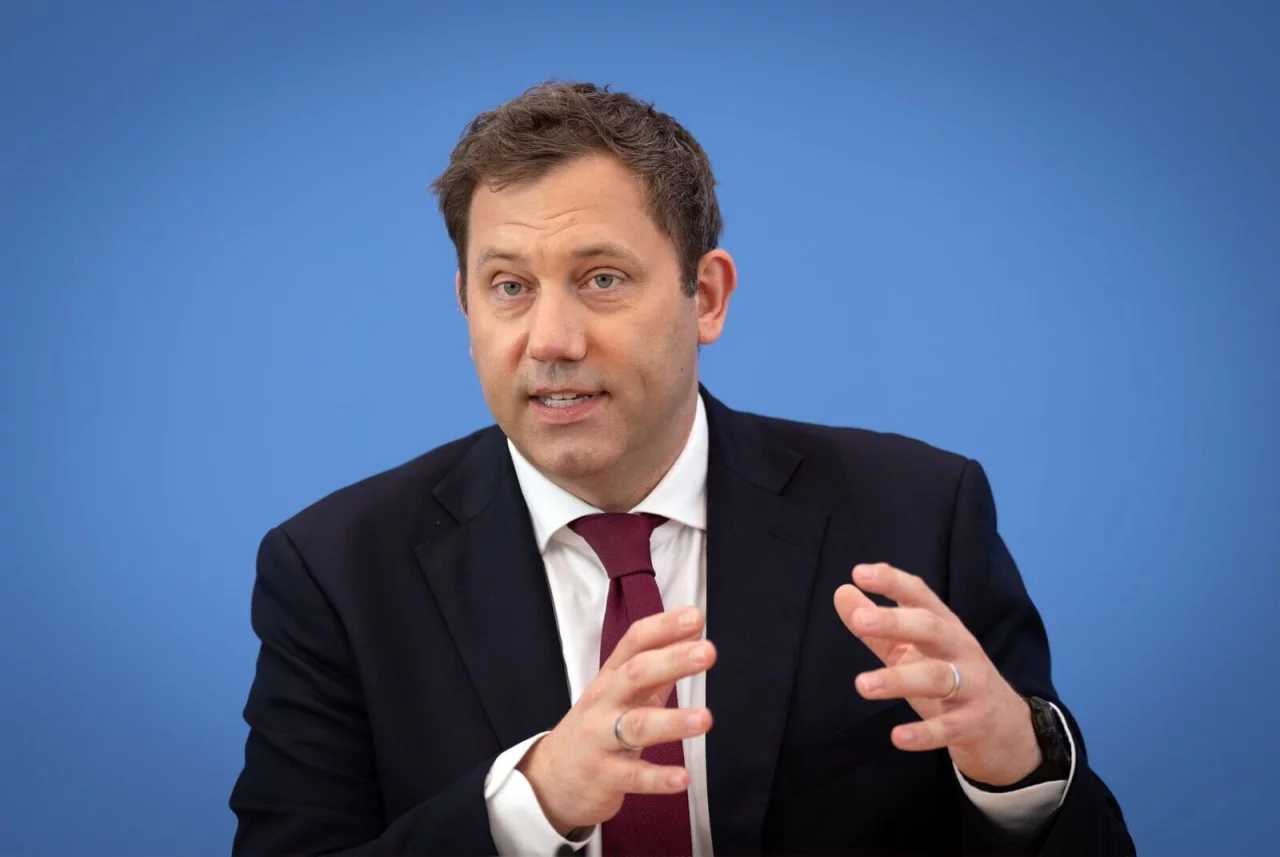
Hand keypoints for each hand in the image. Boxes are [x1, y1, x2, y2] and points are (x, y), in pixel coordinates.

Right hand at [517, 606, 715, 835]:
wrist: (552, 778)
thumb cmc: (599, 726)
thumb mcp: (624, 692)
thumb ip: (658, 666)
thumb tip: (694, 634)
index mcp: (612, 676)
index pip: (635, 643)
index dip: (664, 627)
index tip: (695, 616)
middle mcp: (604, 702)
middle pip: (635, 675)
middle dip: (672, 661)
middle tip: (708, 652)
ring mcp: (600, 739)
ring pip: (636, 726)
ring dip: (672, 721)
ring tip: (705, 719)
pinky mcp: (604, 776)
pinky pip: (633, 776)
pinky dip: (658, 778)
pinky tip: (683, 778)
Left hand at [833, 563, 1041, 786]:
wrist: (1007, 729)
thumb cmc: (950, 679)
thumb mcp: (912, 650)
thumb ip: (877, 627)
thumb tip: (842, 591)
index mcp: (943, 627)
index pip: (920, 596)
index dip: (892, 581)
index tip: (859, 573)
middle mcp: (960, 649)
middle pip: (931, 628)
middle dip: (895, 622)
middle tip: (859, 621)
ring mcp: (972, 686)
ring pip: (938, 678)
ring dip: (899, 680)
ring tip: (862, 685)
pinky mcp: (976, 724)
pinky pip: (950, 728)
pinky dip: (925, 734)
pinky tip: (897, 738)